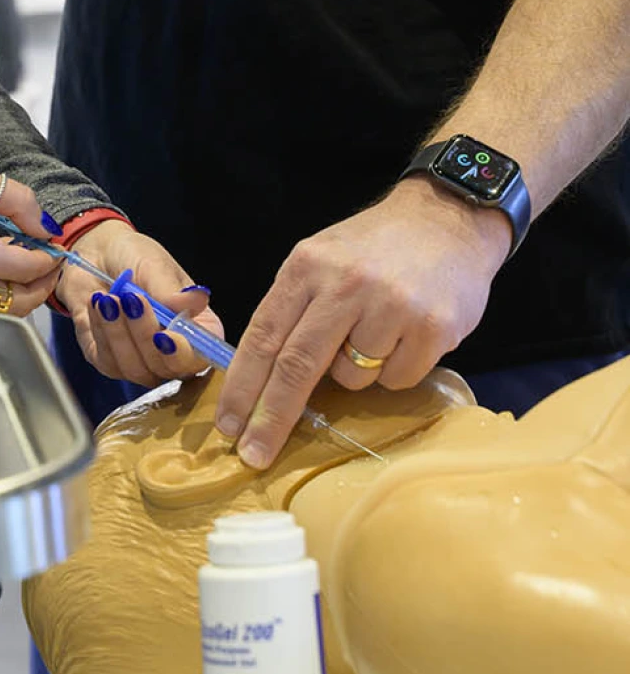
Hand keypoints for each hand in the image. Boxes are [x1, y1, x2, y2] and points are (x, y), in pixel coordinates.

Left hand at [55, 219, 224, 384]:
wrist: (95, 255)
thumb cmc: (133, 257)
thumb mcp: (154, 265)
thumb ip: (172, 289)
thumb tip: (197, 300)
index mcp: (195, 327)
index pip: (200, 355)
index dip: (185, 353)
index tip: (164, 335)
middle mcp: (172, 351)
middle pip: (167, 368)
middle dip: (144, 334)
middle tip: (130, 298)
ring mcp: (142, 361)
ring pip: (135, 368)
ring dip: (118, 331)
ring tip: (108, 298)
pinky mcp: (110, 362)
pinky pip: (107, 361)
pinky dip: (101, 331)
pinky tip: (97, 305)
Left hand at [214, 180, 511, 467]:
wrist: (447, 218)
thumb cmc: (374, 247)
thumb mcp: (322, 258)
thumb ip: (295, 309)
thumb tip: (264, 379)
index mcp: (307, 266)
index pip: (264, 336)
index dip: (242, 386)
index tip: (227, 425)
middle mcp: (345, 284)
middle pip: (296, 366)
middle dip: (271, 417)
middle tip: (253, 455)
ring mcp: (390, 306)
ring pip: (351, 378)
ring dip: (355, 372)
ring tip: (376, 331)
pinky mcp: (431, 328)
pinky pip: (396, 380)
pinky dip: (395, 370)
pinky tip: (406, 335)